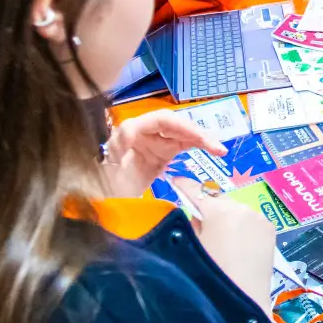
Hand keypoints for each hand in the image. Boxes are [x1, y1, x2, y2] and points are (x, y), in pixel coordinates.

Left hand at [103, 110, 224, 198]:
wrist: (104, 202)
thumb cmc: (103, 185)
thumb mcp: (108, 166)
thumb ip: (118, 147)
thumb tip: (129, 129)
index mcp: (131, 130)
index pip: (161, 120)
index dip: (181, 126)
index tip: (199, 139)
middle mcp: (145, 131)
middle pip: (175, 124)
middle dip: (196, 132)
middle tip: (215, 146)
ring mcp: (155, 141)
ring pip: (182, 133)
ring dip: (201, 139)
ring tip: (219, 149)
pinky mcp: (163, 152)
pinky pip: (184, 143)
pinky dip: (199, 145)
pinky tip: (215, 150)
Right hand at [184, 192, 277, 307]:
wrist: (242, 302)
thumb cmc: (210, 276)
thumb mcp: (191, 248)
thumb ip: (190, 225)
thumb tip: (196, 216)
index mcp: (220, 211)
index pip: (197, 191)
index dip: (184, 186)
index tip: (176, 182)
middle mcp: (242, 208)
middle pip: (218, 201)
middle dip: (208, 207)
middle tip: (198, 222)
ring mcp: (259, 218)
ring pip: (236, 210)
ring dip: (226, 218)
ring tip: (219, 238)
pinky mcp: (270, 231)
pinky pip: (249, 221)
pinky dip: (241, 227)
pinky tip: (236, 245)